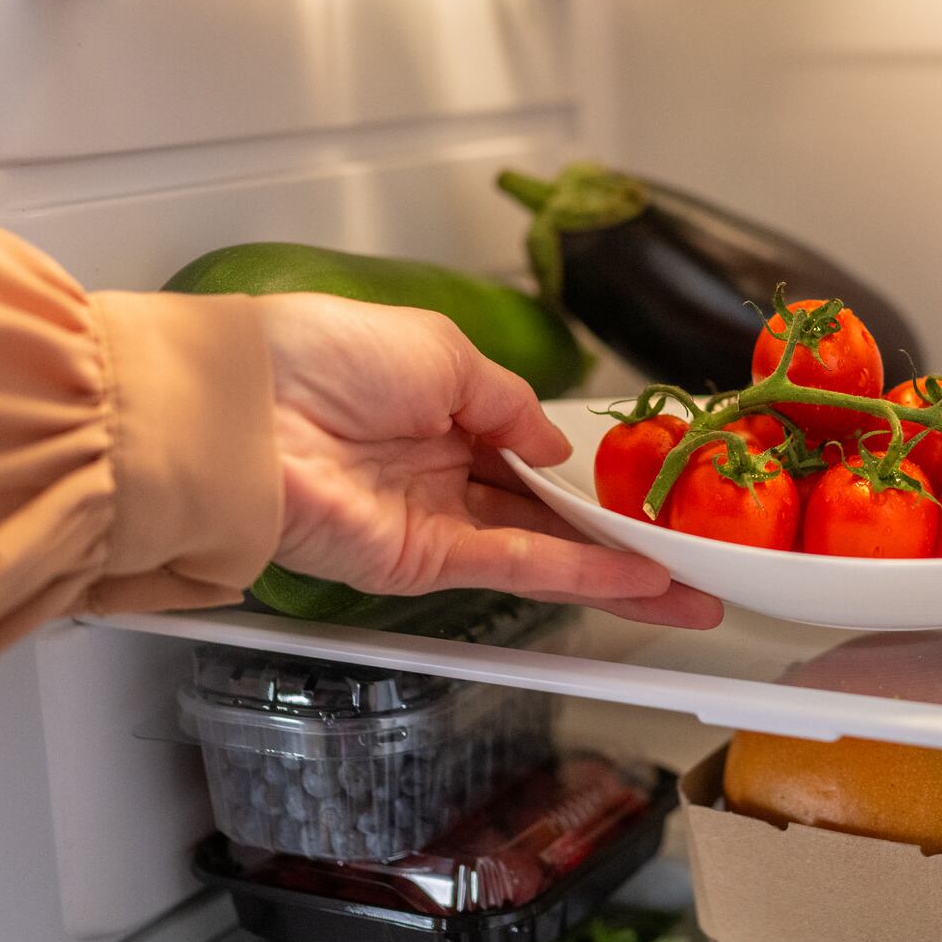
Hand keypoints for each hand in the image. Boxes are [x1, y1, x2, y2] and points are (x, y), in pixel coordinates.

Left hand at [258, 293, 720, 628]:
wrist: (246, 411)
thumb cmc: (323, 355)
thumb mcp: (442, 350)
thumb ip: (510, 404)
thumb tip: (557, 448)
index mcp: (439, 407)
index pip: (531, 450)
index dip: (593, 474)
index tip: (653, 489)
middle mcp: (439, 469)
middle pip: (550, 512)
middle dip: (625, 536)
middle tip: (696, 559)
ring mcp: (433, 521)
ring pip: (548, 550)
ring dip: (622, 572)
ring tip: (693, 592)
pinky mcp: (422, 563)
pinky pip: (518, 566)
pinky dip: (580, 574)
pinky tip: (639, 579)